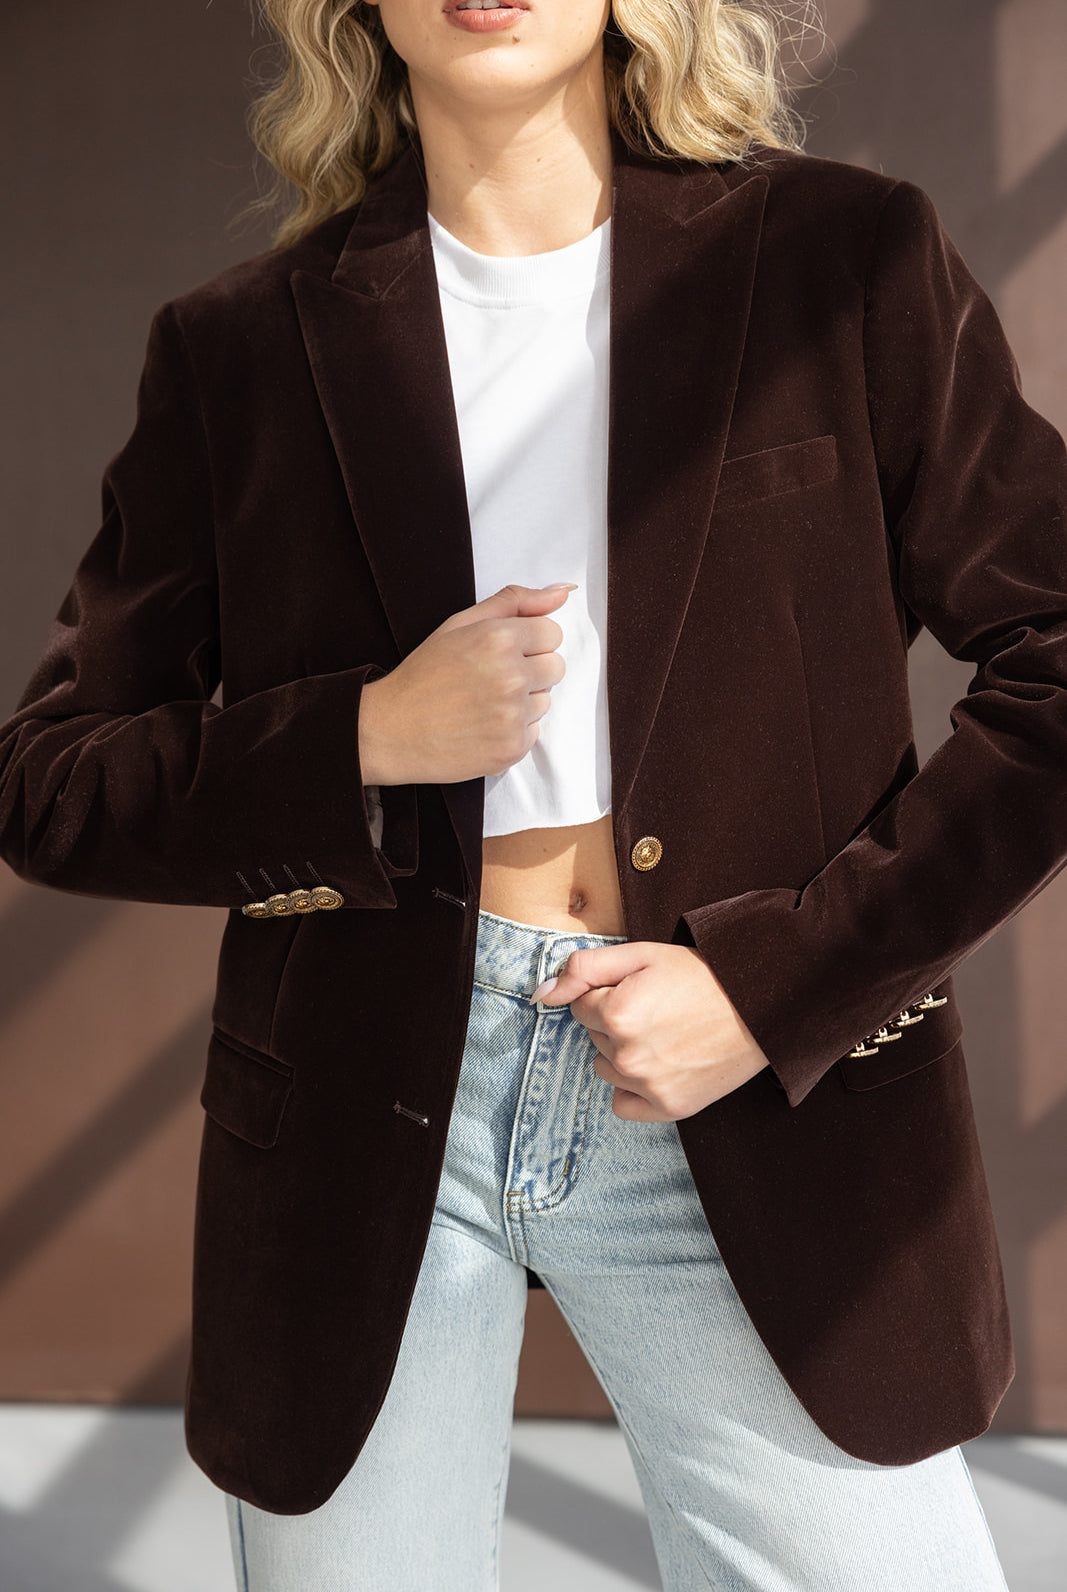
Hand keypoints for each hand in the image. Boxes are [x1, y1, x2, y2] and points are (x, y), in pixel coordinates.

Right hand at [358, 584, 572, 784]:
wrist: (390, 731)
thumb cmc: (422, 676)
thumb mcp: (459, 624)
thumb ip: (514, 602)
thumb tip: (562, 591)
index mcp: (499, 638)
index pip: (552, 632)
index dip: (527, 641)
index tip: (501, 652)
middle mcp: (511, 676)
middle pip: (556, 667)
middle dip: (531, 670)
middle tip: (491, 679)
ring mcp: (513, 715)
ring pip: (545, 700)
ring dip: (523, 702)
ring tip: (482, 704)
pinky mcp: (512, 748)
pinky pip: (534, 732)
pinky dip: (513, 731)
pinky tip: (482, 726)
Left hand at [531, 942, 770, 1120]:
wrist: (761, 1006)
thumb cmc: (702, 975)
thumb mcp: (641, 954)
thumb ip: (584, 968)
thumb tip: (542, 995)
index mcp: (617, 1014)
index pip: (581, 1006)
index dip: (608, 993)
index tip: (640, 989)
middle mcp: (628, 1056)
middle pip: (594, 1038)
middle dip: (615, 1022)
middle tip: (658, 1009)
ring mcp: (649, 1086)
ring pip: (607, 1068)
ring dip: (623, 1053)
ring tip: (664, 1035)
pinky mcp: (670, 1109)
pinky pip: (624, 1105)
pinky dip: (635, 1089)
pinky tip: (662, 1066)